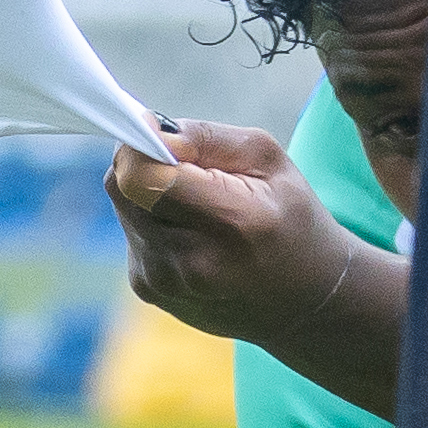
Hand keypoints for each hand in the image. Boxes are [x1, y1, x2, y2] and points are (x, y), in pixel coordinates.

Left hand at [103, 119, 367, 354]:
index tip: (162, 137)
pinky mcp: (148, 290)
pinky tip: (192, 233)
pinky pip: (131, 233)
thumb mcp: (267, 160)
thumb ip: (204, 137)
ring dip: (149, 193)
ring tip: (197, 205)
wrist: (304, 299)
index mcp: (231, 223)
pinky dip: (152, 221)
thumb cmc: (290, 219)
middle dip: (146, 164)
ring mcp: (165, 282)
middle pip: (124, 187)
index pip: (141, 177)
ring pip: (123, 207)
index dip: (141, 147)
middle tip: (189, 169)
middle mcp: (191, 261)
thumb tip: (148, 129)